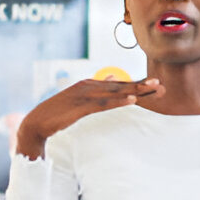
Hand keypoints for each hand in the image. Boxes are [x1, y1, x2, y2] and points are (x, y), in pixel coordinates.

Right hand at [15, 77, 163, 158]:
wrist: (37, 122)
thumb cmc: (58, 113)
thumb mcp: (79, 99)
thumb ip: (97, 89)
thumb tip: (113, 77)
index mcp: (90, 85)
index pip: (118, 84)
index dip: (137, 84)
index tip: (155, 85)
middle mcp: (89, 86)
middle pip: (121, 86)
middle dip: (142, 86)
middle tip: (161, 85)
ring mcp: (84, 95)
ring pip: (115, 93)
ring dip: (135, 91)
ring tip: (153, 90)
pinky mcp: (80, 106)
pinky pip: (104, 104)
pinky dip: (118, 101)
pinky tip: (132, 100)